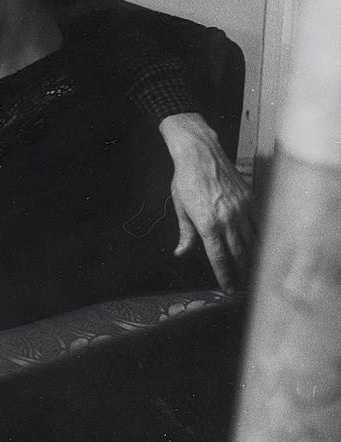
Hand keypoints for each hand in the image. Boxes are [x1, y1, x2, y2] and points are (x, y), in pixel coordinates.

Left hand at [160, 112, 255, 291]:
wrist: (200, 153)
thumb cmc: (186, 179)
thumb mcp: (179, 207)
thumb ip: (185, 233)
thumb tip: (181, 253)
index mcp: (207, 223)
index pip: (218, 257)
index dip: (224, 276)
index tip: (228, 288)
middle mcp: (227, 219)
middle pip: (239, 253)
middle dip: (242, 273)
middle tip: (243, 288)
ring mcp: (242, 209)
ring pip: (253, 241)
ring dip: (254, 259)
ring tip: (254, 274)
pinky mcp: (250, 199)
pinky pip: (259, 224)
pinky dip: (261, 239)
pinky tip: (262, 249)